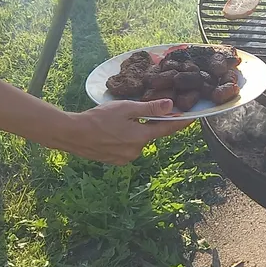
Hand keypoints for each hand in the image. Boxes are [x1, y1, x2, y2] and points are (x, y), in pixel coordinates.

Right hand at [64, 99, 192, 164]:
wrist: (72, 134)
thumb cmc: (98, 118)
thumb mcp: (126, 108)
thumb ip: (149, 108)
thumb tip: (171, 106)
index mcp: (141, 137)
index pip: (168, 129)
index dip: (181, 122)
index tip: (193, 118)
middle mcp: (136, 151)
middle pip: (151, 134)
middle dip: (150, 123)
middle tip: (139, 111)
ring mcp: (126, 158)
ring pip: (138, 140)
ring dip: (135, 131)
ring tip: (119, 121)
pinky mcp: (115, 161)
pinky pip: (127, 147)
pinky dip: (125, 138)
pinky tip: (113, 131)